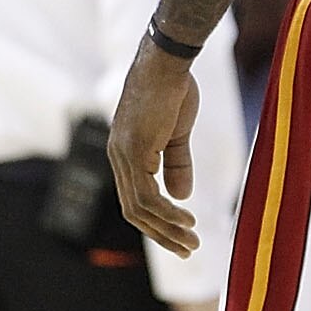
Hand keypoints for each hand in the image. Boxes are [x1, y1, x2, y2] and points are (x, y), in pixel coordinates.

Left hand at [105, 38, 199, 257]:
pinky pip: (148, 195)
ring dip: (167, 229)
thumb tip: (181, 197)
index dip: (157, 221)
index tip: (180, 235)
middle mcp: (118, 157)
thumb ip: (177, 164)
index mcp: (126, 153)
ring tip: (191, 242)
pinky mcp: (135, 150)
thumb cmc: (173, 88)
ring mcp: (124, 155)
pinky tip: (187, 219)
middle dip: (161, 234)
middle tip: (187, 249)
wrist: (169, 61)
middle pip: (134, 210)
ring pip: (140, 208)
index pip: (135, 198)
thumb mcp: (177, 133)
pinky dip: (167, 212)